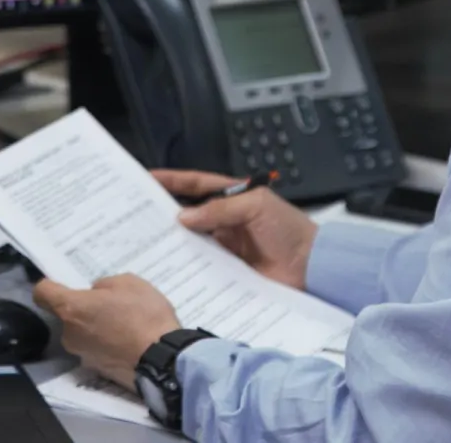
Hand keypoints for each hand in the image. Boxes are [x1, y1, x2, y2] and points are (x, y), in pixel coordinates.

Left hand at [33, 274, 180, 390]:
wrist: (162, 360)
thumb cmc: (143, 314)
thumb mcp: (129, 282)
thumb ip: (105, 285)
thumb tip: (97, 294)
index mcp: (72, 309)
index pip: (42, 293)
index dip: (50, 285)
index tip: (63, 283)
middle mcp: (69, 335)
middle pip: (67, 315)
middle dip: (85, 308)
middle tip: (112, 304)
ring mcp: (82, 356)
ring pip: (83, 333)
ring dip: (97, 326)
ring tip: (126, 323)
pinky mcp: (97, 371)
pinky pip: (97, 349)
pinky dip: (107, 343)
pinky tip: (129, 340)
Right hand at [152, 169, 318, 289]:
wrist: (313, 267)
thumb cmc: (290, 230)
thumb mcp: (256, 207)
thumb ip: (221, 209)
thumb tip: (185, 215)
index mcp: (232, 197)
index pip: (196, 184)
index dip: (172, 180)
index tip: (147, 177)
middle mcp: (224, 221)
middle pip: (188, 214)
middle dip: (164, 213)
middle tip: (137, 214)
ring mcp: (224, 247)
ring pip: (190, 241)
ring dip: (172, 242)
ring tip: (145, 242)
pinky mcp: (226, 271)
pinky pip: (201, 267)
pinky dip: (186, 266)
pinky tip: (170, 268)